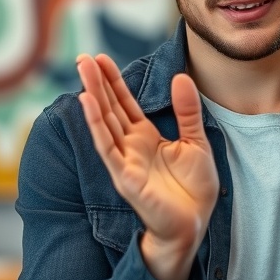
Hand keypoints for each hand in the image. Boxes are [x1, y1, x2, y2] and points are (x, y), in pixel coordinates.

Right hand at [77, 54, 218, 279]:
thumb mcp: (195, 141)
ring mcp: (124, 161)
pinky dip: (97, 124)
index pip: (125, 103)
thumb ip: (187, 111)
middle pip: (110, 108)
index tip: (102, 58)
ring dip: (93, 95)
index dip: (113, 81)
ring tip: (84, 70)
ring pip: (104, 122)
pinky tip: (88, 103)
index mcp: (146, 137)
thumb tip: (181, 77)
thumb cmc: (194, 188)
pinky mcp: (125, 177)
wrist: (195, 222)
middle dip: (97, 82)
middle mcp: (131, 146)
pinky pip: (107, 146)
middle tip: (83, 56)